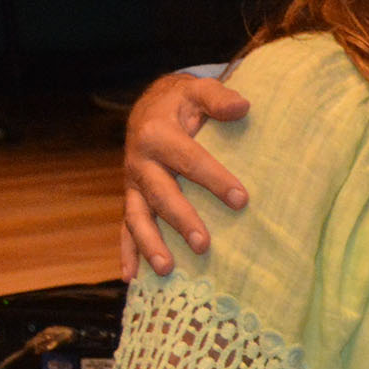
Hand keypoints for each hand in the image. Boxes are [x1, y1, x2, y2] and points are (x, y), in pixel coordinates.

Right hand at [121, 74, 251, 277]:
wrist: (150, 107)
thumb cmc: (182, 102)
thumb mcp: (198, 90)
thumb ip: (218, 97)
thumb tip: (242, 106)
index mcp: (158, 135)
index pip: (190, 161)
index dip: (215, 180)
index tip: (241, 199)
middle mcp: (139, 162)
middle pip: (161, 195)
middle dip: (181, 220)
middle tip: (204, 244)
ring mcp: (133, 183)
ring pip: (137, 217)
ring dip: (149, 245)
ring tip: (166, 269)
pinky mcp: (132, 197)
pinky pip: (126, 227)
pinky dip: (127, 252)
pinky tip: (130, 278)